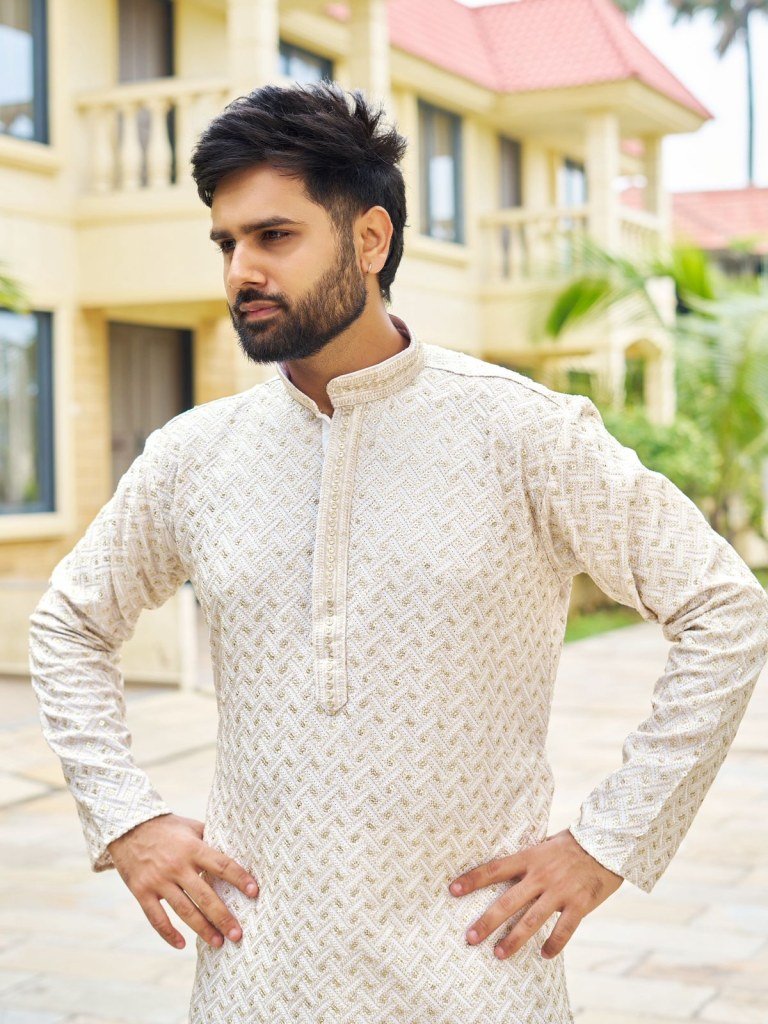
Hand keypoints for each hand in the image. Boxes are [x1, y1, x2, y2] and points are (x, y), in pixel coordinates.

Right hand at [107, 813, 259, 950]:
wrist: (128, 827)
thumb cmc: (167, 827)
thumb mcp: (191, 827)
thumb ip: (211, 839)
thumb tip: (237, 849)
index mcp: (193, 848)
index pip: (222, 864)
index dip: (239, 878)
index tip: (254, 892)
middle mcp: (177, 866)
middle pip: (205, 896)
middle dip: (223, 917)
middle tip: (238, 935)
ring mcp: (158, 880)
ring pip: (184, 911)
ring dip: (203, 929)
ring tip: (218, 943)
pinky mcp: (141, 892)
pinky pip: (157, 918)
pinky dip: (169, 934)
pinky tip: (182, 944)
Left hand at [448, 828, 622, 960]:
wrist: (607, 842)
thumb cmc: (571, 845)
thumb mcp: (543, 845)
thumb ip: (526, 861)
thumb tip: (501, 872)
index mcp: (530, 857)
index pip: (495, 869)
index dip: (473, 879)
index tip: (453, 890)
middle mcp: (542, 875)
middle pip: (508, 901)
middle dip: (488, 921)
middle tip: (471, 938)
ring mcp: (561, 890)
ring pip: (532, 920)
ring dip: (514, 940)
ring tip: (499, 955)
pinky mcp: (580, 903)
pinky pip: (564, 929)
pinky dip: (554, 944)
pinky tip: (544, 955)